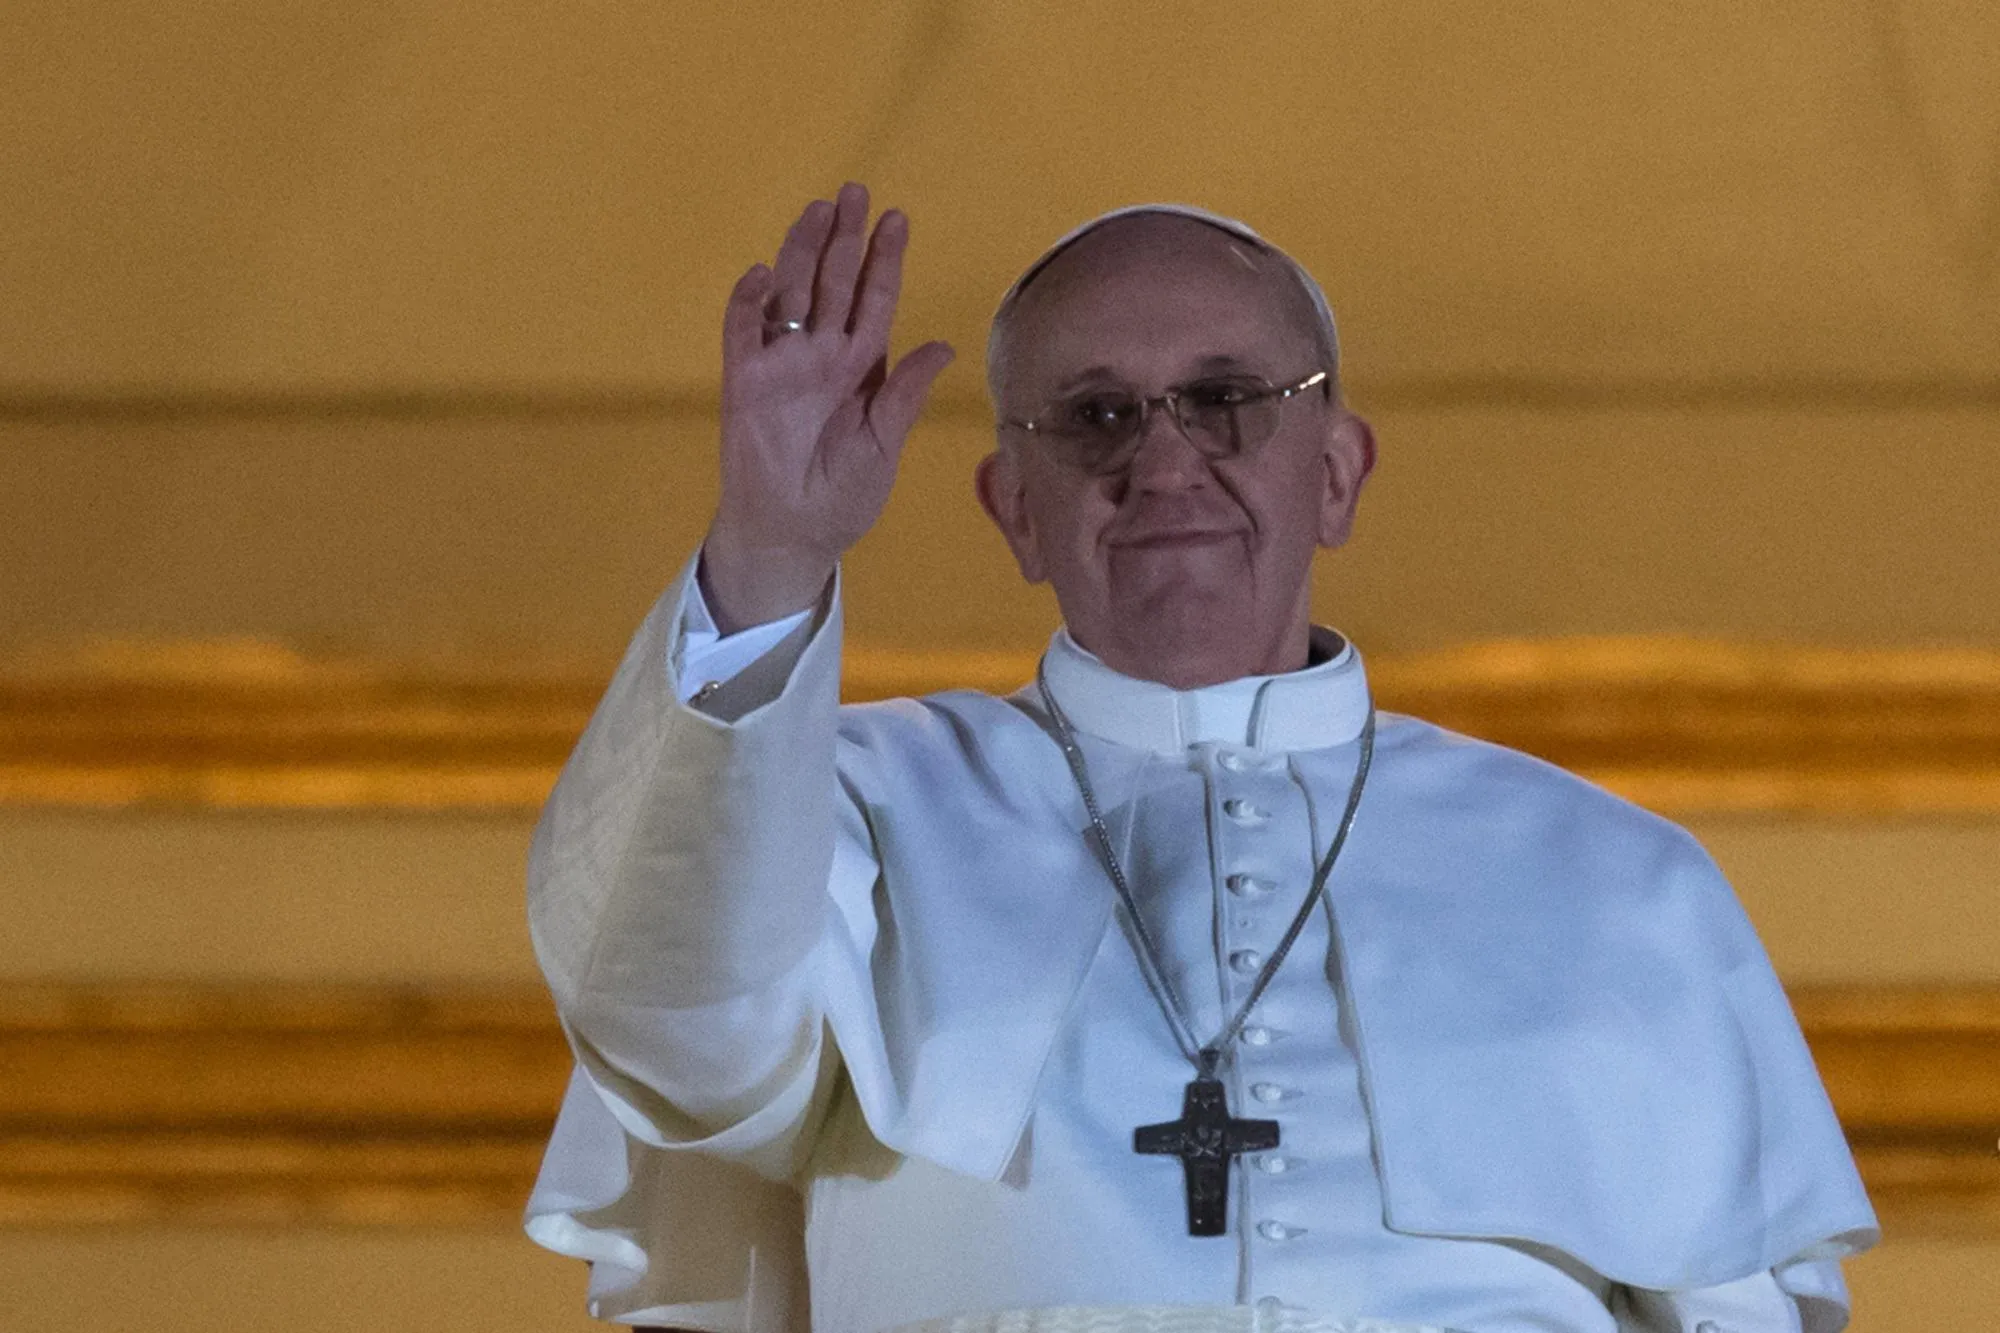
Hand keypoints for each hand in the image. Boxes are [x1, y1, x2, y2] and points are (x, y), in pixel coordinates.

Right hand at [701, 183, 954, 631]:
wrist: (793, 534)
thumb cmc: (843, 497)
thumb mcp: (885, 446)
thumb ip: (905, 395)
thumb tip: (943, 347)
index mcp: (861, 368)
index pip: (874, 301)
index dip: (884, 261)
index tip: (896, 219)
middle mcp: (821, 355)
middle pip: (832, 283)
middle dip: (843, 238)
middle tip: (854, 192)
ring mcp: (781, 364)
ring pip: (791, 293)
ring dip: (801, 252)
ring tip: (817, 211)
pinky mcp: (745, 382)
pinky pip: (743, 332)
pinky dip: (750, 303)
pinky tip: (765, 274)